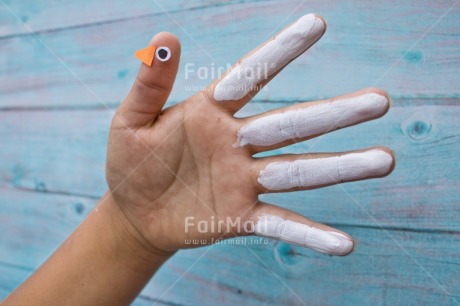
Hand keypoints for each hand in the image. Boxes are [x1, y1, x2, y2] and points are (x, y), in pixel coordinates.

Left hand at [106, 13, 394, 256]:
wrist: (134, 212)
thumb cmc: (132, 162)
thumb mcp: (130, 120)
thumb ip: (150, 85)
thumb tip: (164, 38)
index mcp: (211, 113)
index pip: (252, 76)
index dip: (281, 52)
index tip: (317, 25)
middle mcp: (238, 144)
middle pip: (292, 125)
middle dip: (335, 113)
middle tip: (381, 100)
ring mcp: (243, 182)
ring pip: (298, 170)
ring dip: (341, 167)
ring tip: (385, 160)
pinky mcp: (241, 217)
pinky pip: (280, 224)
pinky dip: (310, 234)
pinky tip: (344, 244)